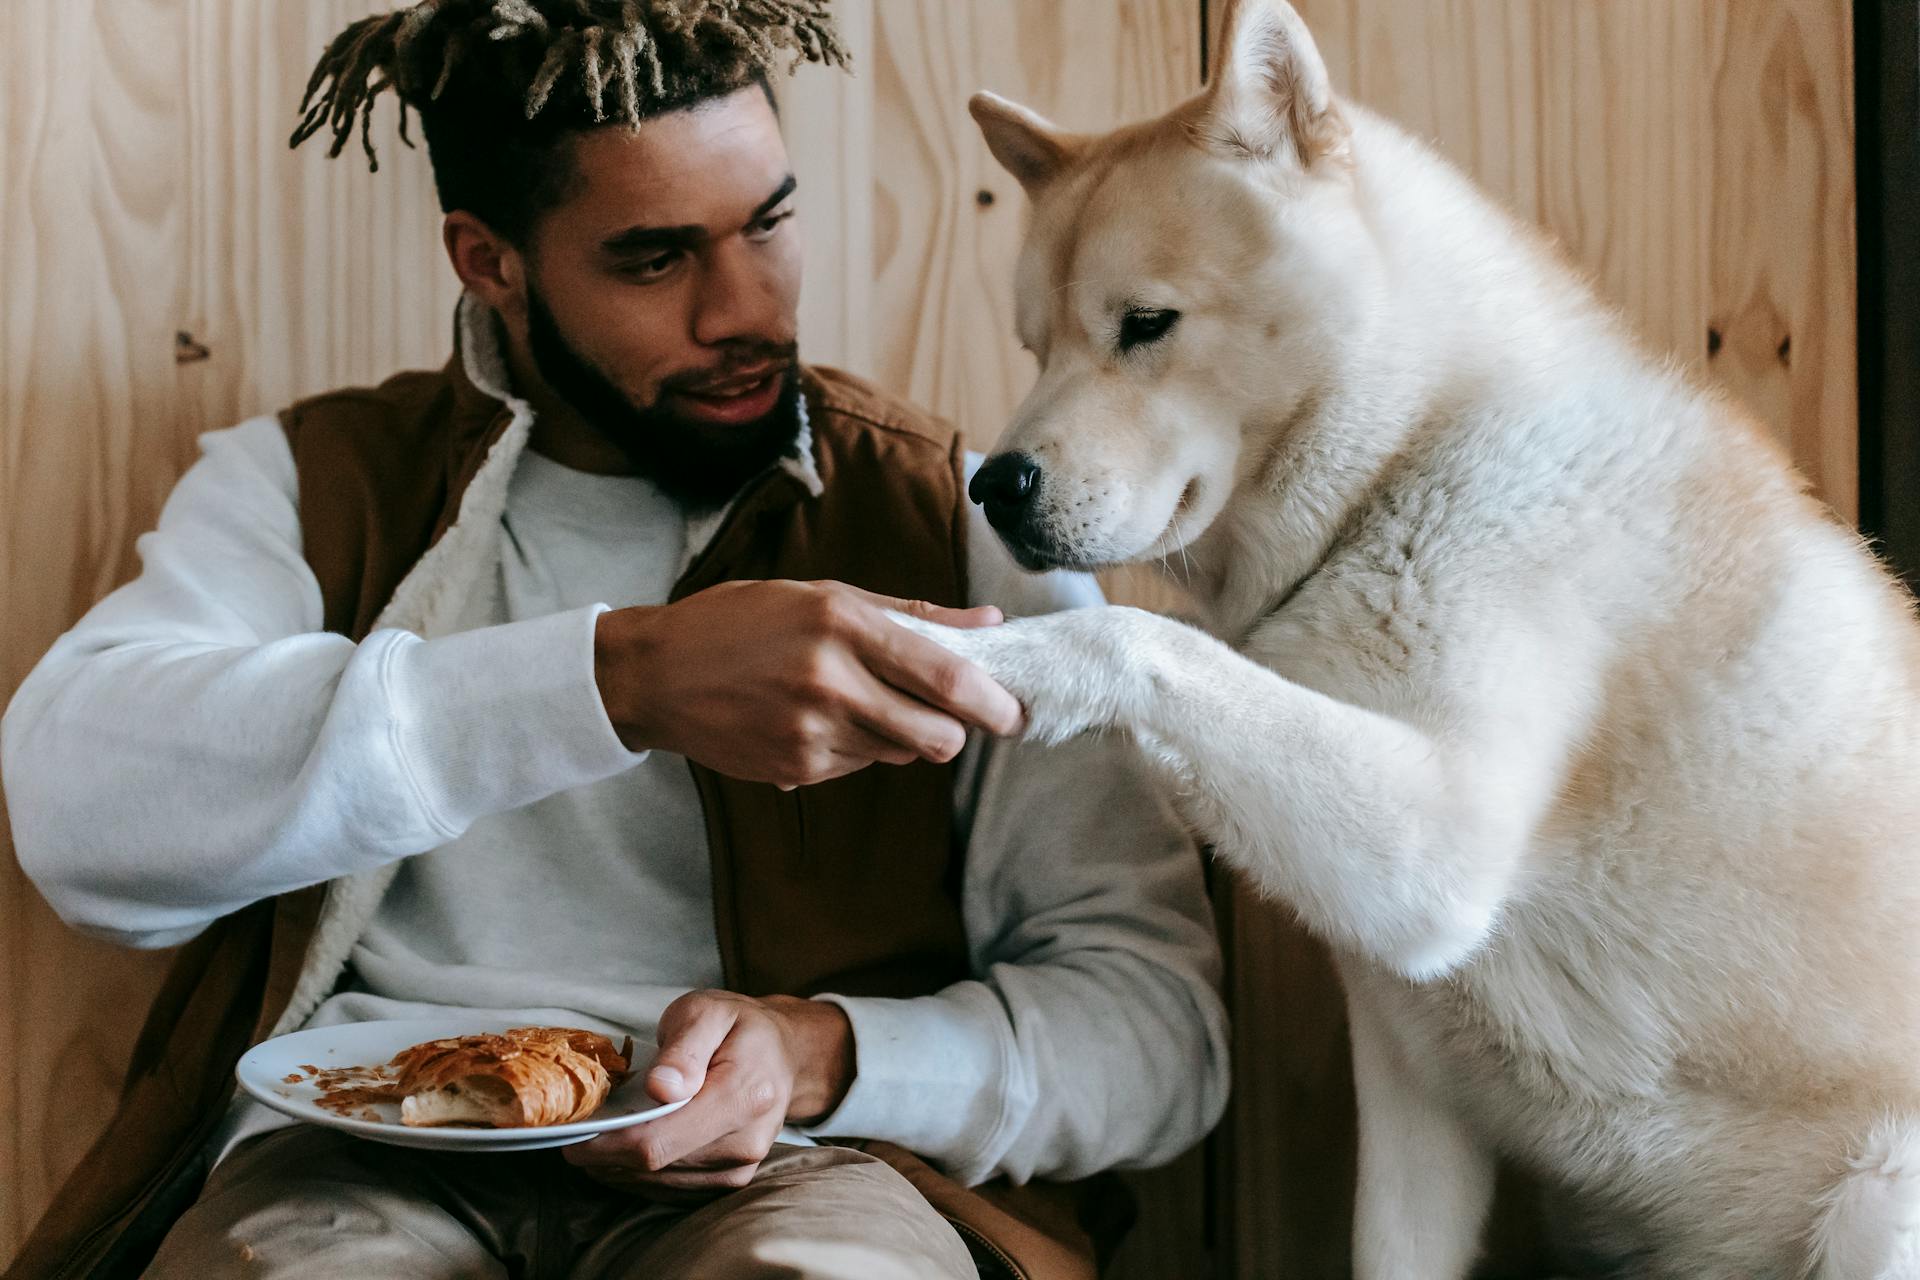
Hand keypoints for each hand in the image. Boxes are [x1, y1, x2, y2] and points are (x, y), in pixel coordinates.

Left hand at [562, 990, 853, 1197]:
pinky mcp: (733, 1180)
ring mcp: (743, 1167)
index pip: (660, 1142)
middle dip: (607, 1155)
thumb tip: (662, 1088)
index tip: (574, 1136)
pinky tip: (627, 1151)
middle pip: (656, 1167)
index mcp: (745, 1095)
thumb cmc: (738, 1025)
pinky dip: (641, 1174)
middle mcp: (748, 1141)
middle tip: (578, 1133)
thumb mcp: (708, 1011)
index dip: (608, 1146)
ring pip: (660, 1184)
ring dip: (621, 1167)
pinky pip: (673, 1189)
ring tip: (602, 1137)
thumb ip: (683, 1048)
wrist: (782, 1052)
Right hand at [594, 579, 1024, 787]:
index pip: (946, 676)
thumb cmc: (743, 622)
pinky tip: (819, 719)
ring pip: (899, 754)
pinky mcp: (796, 769)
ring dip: (899, 735)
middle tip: (948, 716)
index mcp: (843, 623)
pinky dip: (857, 748)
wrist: (657, 673)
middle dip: (953, 732)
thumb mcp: (826, 595)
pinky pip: (858, 767)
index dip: (993, 704)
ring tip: (859, 701)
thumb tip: (988, 621)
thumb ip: (913, 613)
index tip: (1015, 712)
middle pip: (936, 737)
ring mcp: (812, 732)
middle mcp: (831, 681)